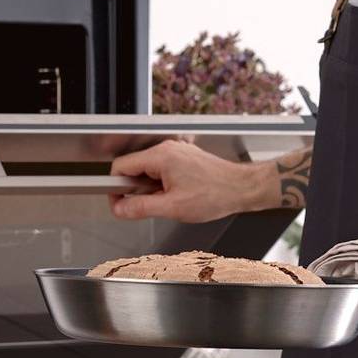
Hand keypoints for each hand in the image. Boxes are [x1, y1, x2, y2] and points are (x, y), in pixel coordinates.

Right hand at [108, 139, 273, 222]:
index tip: (120, 203)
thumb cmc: (214, 195)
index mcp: (160, 157)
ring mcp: (176, 151)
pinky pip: (161, 169)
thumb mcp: (172, 207)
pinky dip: (162, 183)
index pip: (120, 167)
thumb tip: (119, 209)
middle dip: (135, 189)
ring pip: (148, 169)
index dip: (116, 188)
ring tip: (169, 200)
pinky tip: (177, 194)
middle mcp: (167, 149)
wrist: (242, 188)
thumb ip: (140, 207)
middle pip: (133, 167)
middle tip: (151, 205)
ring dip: (150, 187)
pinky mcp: (184, 157)